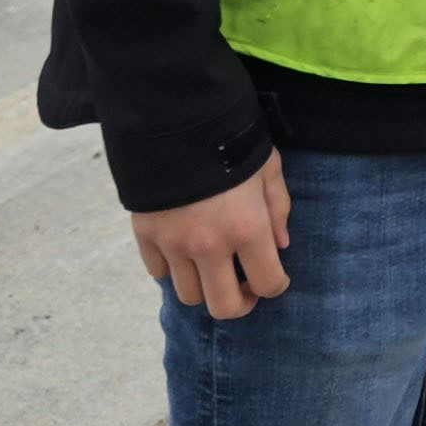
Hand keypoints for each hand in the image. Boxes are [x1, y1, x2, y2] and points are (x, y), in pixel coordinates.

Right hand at [129, 153, 291, 318]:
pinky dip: (173, 268)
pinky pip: (159, 273)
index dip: (276, 285)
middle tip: (244, 287)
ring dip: (205, 286)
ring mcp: (173, 244)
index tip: (275, 278)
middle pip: (223, 307)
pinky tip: (185, 248)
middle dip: (239, 303)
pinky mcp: (146, 236)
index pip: (268, 283)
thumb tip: (279, 246)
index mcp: (247, 228)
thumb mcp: (268, 167)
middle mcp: (209, 245)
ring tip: (214, 265)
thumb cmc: (232, 140)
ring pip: (189, 295)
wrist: (176, 118)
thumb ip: (277, 209)